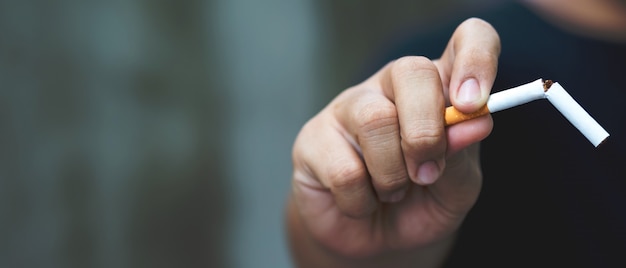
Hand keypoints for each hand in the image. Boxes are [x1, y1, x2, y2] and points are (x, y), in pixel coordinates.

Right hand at [288, 18, 500, 266]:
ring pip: (375, 120)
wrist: (376, 245)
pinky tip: (361, 203)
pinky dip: (362, 202)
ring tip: (392, 194)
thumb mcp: (456, 189)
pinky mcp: (313, 138)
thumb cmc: (421, 205)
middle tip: (427, 174)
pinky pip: (344, 169)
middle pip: (411, 71)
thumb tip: (476, 121)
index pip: (467, 40)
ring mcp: (349, 108)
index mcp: (438, 89)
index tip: (474, 104)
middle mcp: (391, 87)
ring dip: (392, 176)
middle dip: (426, 132)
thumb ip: (463, 155)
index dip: (476, 58)